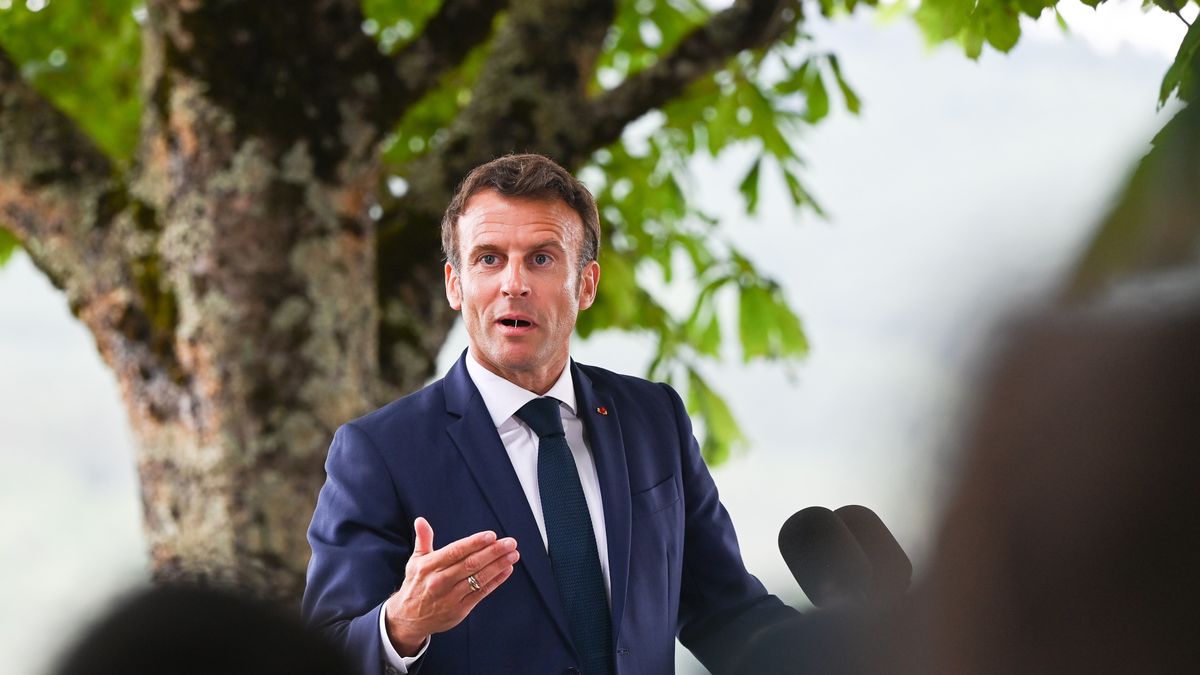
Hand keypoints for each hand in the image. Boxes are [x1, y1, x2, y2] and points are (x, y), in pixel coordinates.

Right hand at [384, 517, 518, 654]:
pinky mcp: (459, 610)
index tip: (491, 535)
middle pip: (470, 564)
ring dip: (498, 566)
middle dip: (493, 552)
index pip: (455, 552)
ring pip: (478, 579)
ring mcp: (450, 597)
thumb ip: (423, 540)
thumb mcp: (415, 561)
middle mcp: (439, 581)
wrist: (408, 619)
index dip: (474, 543)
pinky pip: (481, 593)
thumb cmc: (416, 585)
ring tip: (513, 554)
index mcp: (429, 567)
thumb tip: (421, 520)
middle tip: (510, 543)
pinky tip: (507, 570)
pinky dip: (496, 581)